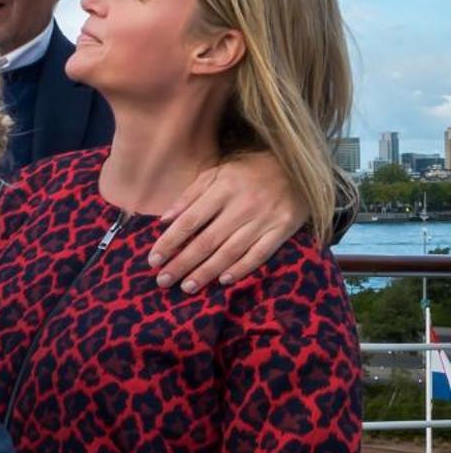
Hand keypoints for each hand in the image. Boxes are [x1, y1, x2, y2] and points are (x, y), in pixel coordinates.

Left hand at [149, 152, 308, 291]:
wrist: (298, 166)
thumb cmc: (249, 170)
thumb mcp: (216, 172)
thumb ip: (190, 195)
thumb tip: (164, 219)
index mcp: (223, 188)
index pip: (189, 221)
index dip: (170, 242)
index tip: (153, 260)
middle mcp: (243, 205)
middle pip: (207, 241)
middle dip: (182, 263)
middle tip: (163, 280)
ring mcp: (265, 219)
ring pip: (230, 251)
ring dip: (207, 272)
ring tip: (187, 286)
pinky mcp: (283, 229)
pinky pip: (260, 254)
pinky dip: (241, 269)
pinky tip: (224, 280)